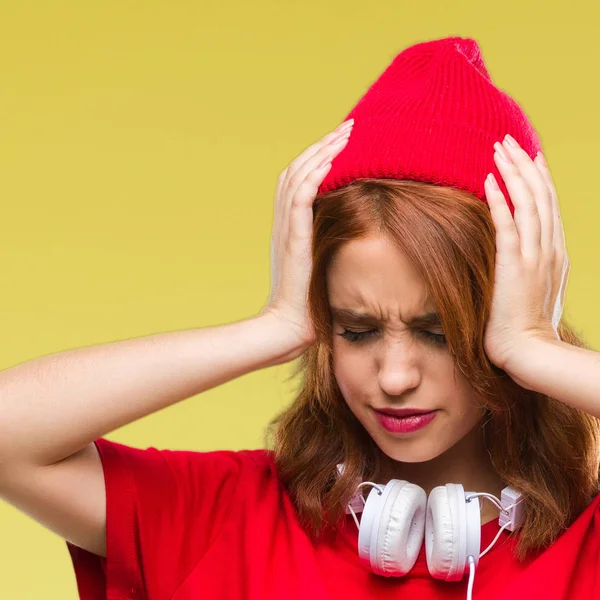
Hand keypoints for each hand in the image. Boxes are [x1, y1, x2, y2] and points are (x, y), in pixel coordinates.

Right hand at [260, 119, 353, 345]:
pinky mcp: (293, 239)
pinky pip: (301, 198)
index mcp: (288, 226)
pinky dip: (314, 175)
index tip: (342, 142)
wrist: (288, 326)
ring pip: (298, 176)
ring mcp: (286, 229)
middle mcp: (284, 222)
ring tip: (346, 134)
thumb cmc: (307, 303)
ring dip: (322, 152)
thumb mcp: (317, 267)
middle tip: (348, 127)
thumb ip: (325, 245)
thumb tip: (351, 232)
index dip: (317, 157)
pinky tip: (332, 160)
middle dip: (323, 145)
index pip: (298, 179)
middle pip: (297, 169)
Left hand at [482, 135, 569, 372]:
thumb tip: (521, 254)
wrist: (527, 351)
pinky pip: (508, 224)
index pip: (548, 205)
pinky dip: (499, 199)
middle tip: (508, 141)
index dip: (539, 178)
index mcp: (555, 253)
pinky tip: (488, 180)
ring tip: (498, 149)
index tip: (528, 157)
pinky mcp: (514, 265)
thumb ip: (532, 267)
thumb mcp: (536, 290)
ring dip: (513, 172)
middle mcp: (549, 248)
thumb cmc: (525, 326)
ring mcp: (534, 255)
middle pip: (541, 195)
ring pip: (528, 202)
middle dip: (524, 164)